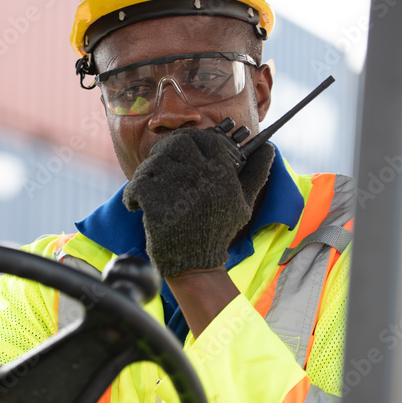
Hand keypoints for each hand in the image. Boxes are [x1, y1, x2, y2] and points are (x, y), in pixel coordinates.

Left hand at [122, 128, 274, 278]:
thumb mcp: (245, 203)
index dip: (192, 140)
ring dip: (147, 171)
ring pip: (154, 161)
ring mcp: (176, 189)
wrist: (196, 264)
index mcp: (222, 173)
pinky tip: (136, 203)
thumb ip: (257, 173)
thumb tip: (270, 149)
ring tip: (149, 185)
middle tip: (162, 162)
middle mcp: (200, 176)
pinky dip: (131, 193)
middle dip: (166, 149)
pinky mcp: (156, 203)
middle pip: (178, 142)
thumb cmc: (219, 230)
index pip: (206, 138)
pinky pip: (137, 183)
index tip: (184, 150)